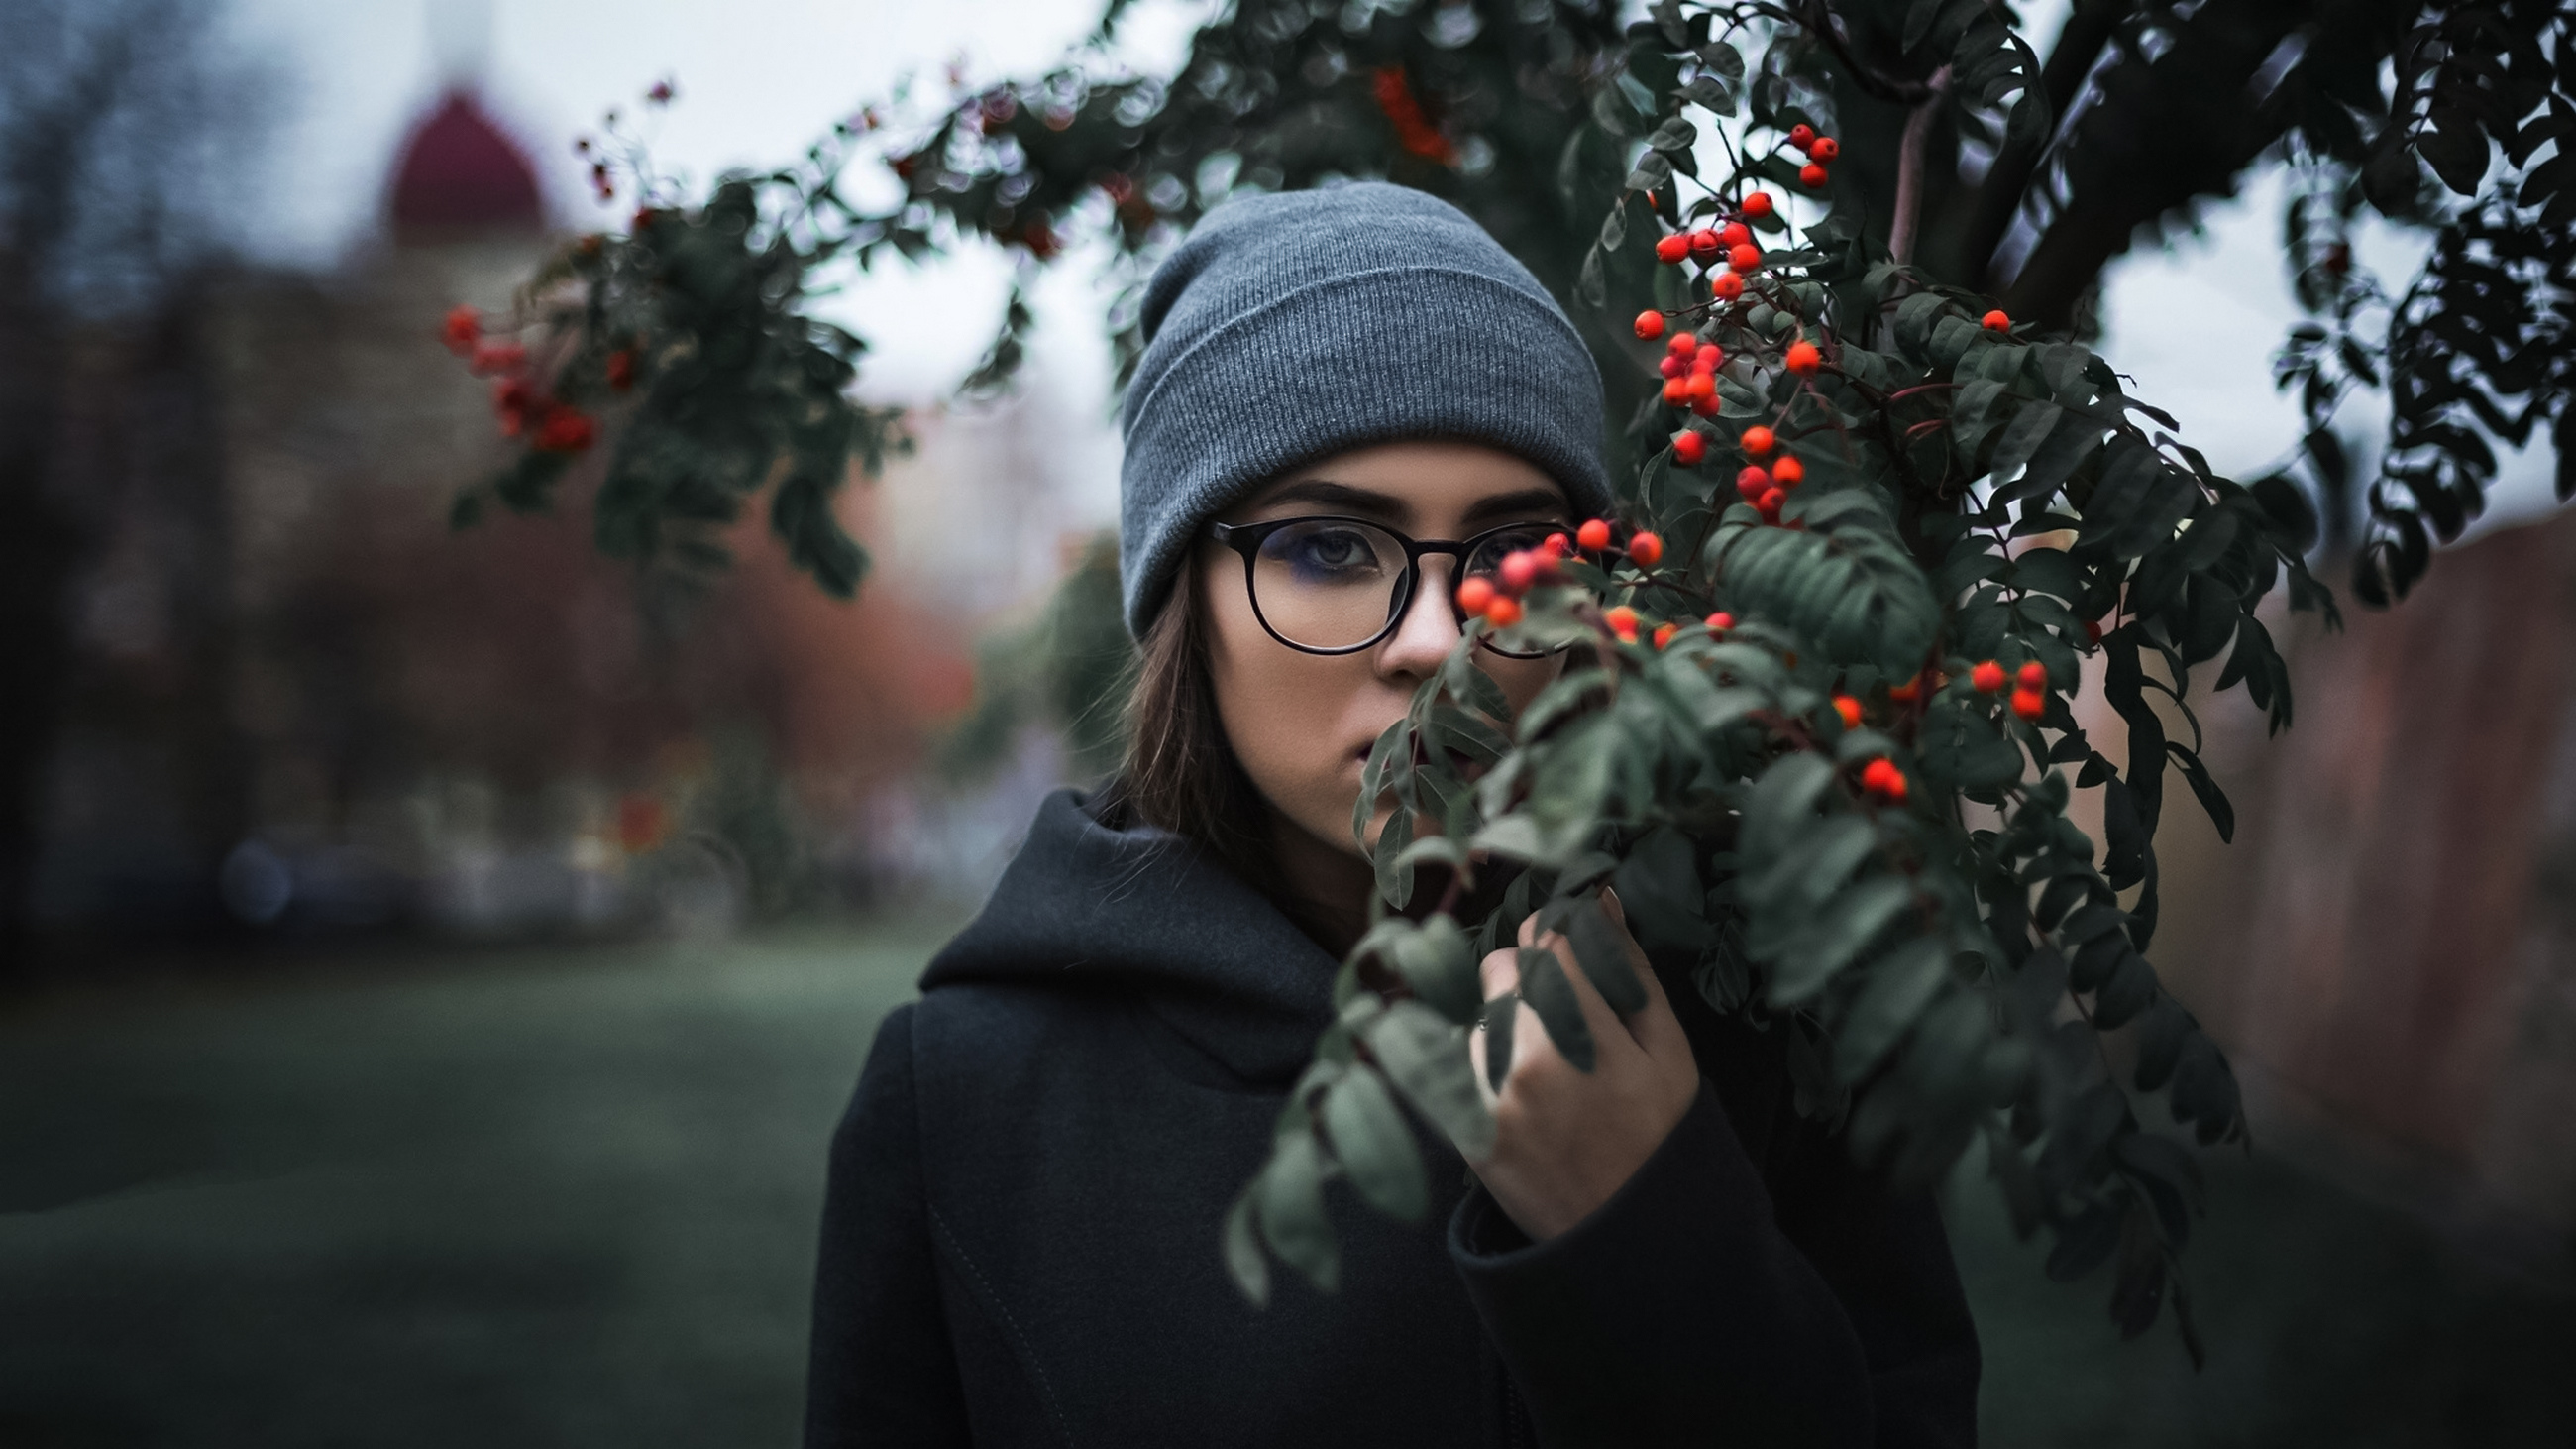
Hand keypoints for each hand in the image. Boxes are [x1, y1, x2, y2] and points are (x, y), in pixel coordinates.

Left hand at [1465, 889, 1701, 1240]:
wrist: (1632, 1241)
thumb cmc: (1661, 1138)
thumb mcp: (1668, 1051)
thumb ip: (1628, 970)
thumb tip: (1597, 896)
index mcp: (1583, 1033)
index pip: (1548, 938)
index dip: (1565, 942)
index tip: (1580, 964)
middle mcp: (1523, 1060)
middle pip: (1503, 969)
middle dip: (1533, 981)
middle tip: (1571, 1026)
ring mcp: (1484, 1098)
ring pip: (1478, 1017)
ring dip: (1506, 1027)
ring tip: (1552, 1075)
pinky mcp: (1460, 1131)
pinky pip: (1457, 1066)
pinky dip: (1485, 1071)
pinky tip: (1526, 1103)